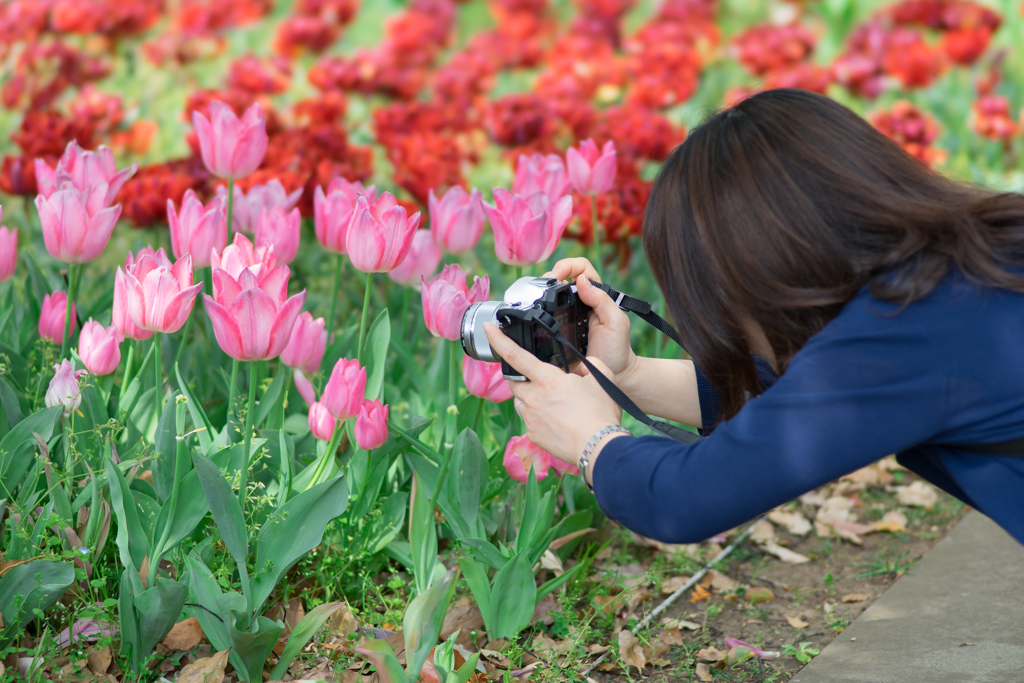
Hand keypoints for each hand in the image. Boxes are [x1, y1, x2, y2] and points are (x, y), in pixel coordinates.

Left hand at [484, 322, 621, 467]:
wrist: (598, 447)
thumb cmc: (600, 413)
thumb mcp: (601, 378)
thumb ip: (588, 364)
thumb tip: (581, 366)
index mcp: (547, 379)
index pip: (515, 355)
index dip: (499, 339)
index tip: (488, 328)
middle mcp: (533, 398)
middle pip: (516, 382)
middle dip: (525, 379)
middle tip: (546, 383)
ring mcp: (530, 418)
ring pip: (522, 402)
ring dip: (533, 399)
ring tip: (556, 406)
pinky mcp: (533, 435)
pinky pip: (529, 421)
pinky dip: (540, 418)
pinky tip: (558, 422)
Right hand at [545, 258, 637, 386]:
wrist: (610, 377)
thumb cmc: (616, 349)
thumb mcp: (616, 322)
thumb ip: (602, 300)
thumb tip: (581, 280)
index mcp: (594, 295)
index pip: (581, 268)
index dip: (568, 266)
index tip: (558, 275)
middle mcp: (577, 303)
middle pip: (559, 278)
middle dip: (549, 277)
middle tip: (544, 289)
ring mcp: (564, 317)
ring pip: (547, 295)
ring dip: (539, 292)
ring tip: (537, 300)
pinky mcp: (553, 332)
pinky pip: (541, 318)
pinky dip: (535, 314)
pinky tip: (534, 317)